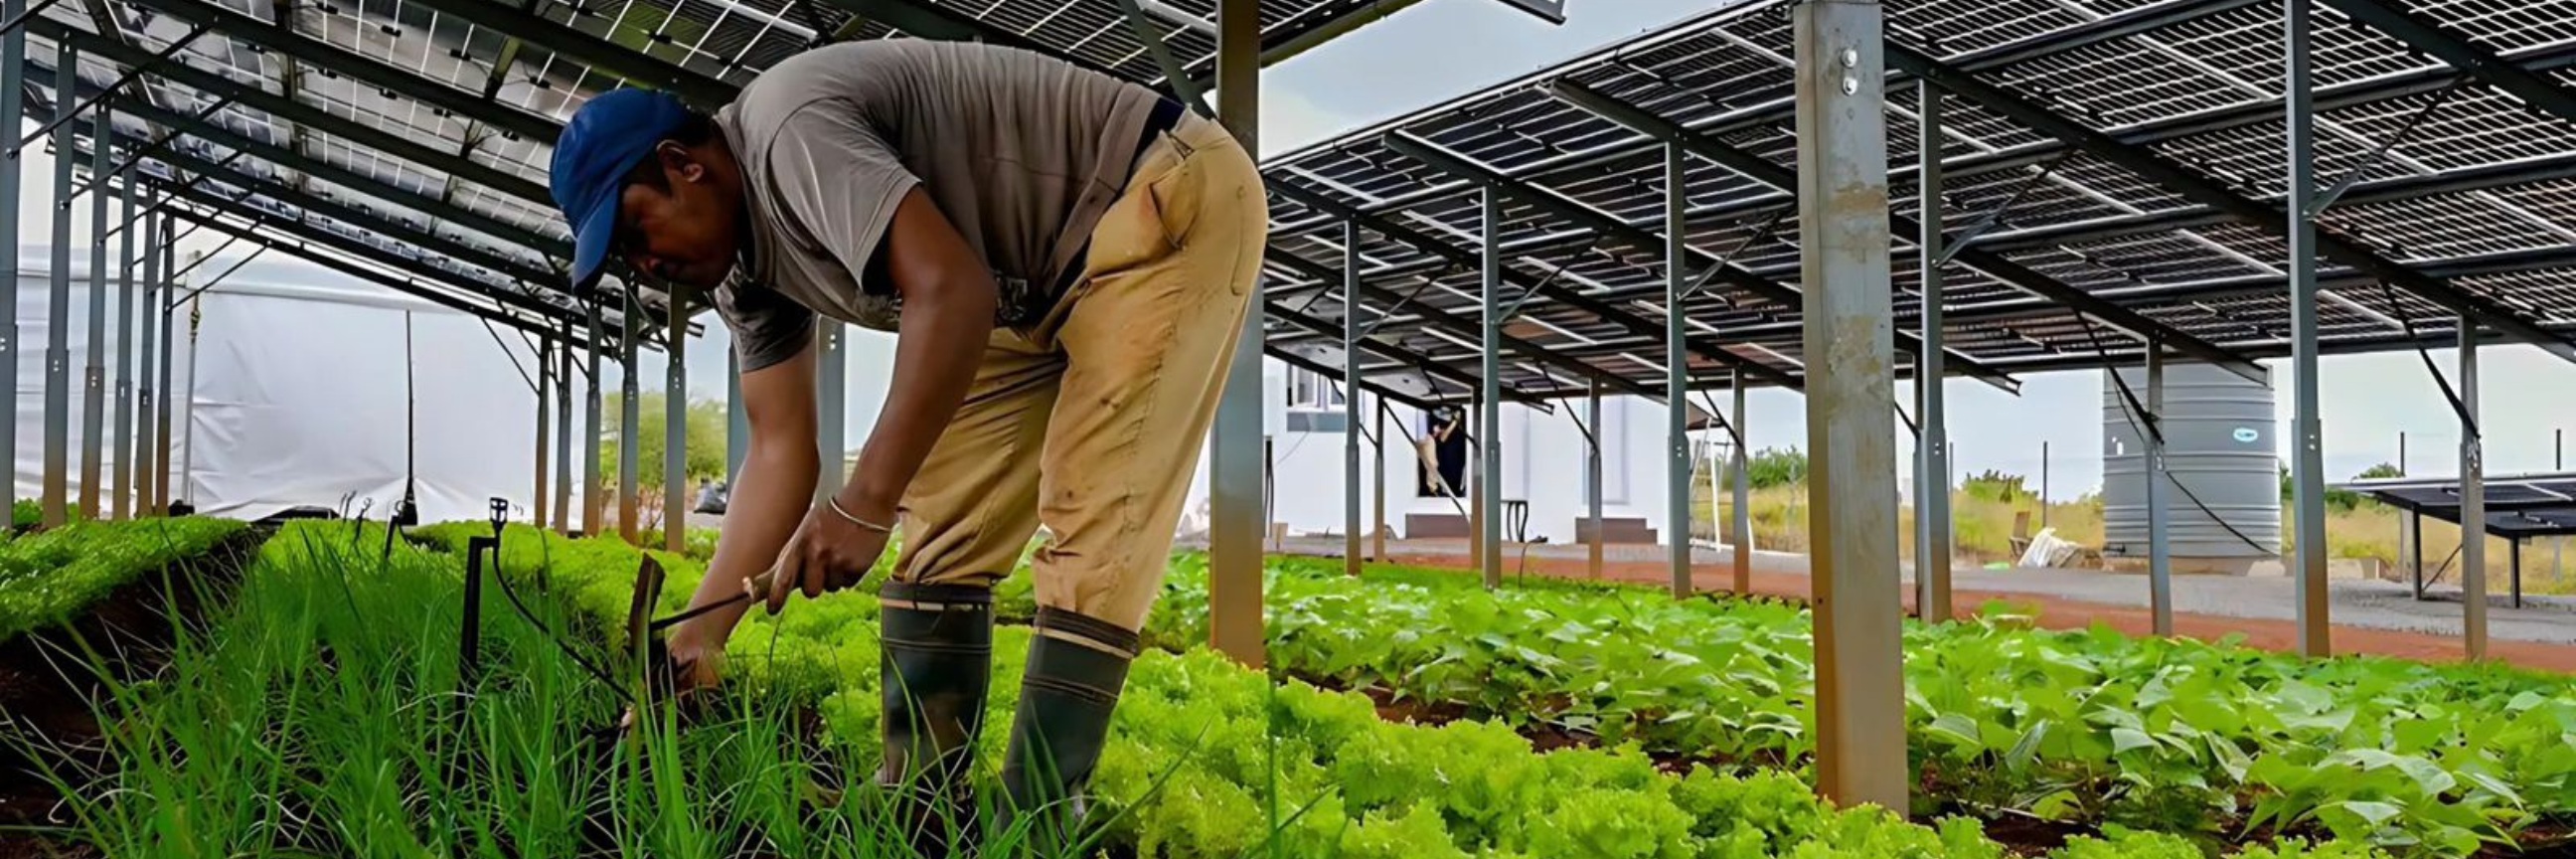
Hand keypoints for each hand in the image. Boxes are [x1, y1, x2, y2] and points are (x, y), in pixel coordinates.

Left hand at [765, 496, 894, 614]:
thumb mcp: (807, 529)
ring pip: (832, 588)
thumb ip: (792, 554)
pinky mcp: (858, 567)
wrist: (867, 501)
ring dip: (834, 578)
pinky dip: (850, 573)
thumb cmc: (834, 514)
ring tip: (841, 554)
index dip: (775, 597)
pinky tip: (853, 555)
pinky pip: (849, 583)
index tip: (772, 610)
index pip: (783, 578)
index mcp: (801, 544)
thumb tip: (771, 580)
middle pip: (810, 591)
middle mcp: (818, 554)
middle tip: (822, 568)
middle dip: (815, 585)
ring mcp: (839, 562)